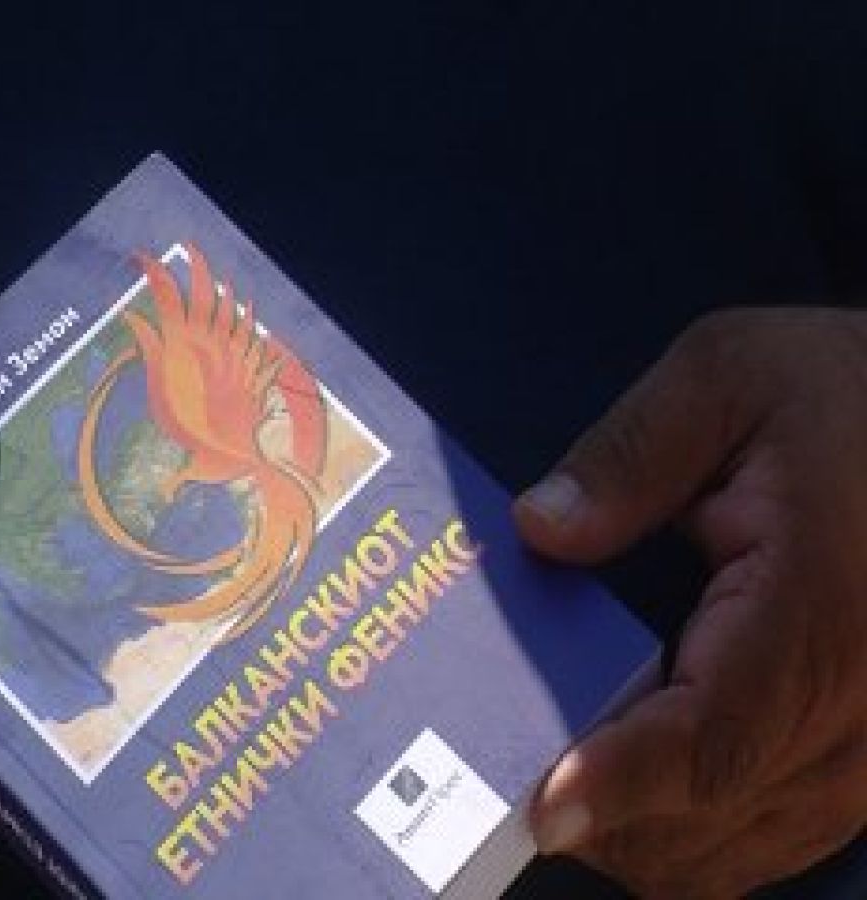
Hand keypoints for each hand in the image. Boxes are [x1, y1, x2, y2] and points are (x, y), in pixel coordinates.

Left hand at [515, 309, 866, 897]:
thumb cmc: (839, 394)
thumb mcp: (729, 379)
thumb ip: (631, 456)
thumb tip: (540, 529)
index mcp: (817, 606)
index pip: (713, 733)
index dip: (623, 781)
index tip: (541, 808)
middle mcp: (857, 702)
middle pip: (709, 811)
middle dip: (601, 811)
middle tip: (496, 772)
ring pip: (735, 846)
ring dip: (635, 832)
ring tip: (548, 775)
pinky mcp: (861, 757)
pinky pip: (767, 833)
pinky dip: (687, 831)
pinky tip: (625, 788)